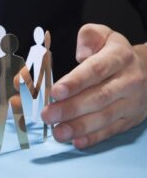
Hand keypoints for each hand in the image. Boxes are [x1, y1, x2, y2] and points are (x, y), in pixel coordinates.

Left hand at [41, 24, 146, 148]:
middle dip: (71, 108)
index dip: (75, 82)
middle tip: (48, 115)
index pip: (96, 70)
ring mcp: (130, 103)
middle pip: (98, 97)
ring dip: (79, 127)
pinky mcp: (129, 120)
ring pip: (104, 117)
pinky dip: (93, 138)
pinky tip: (76, 142)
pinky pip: (111, 130)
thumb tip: (81, 53)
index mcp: (118, 58)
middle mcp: (128, 81)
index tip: (56, 92)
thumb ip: (89, 37)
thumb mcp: (105, 35)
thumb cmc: (115, 54)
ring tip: (58, 132)